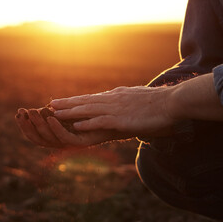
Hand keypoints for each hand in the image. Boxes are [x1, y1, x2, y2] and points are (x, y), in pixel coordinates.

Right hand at [14, 108, 128, 148]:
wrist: (119, 120)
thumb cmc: (97, 114)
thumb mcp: (76, 111)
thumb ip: (64, 110)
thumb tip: (50, 105)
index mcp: (59, 135)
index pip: (36, 134)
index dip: (25, 125)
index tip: (18, 112)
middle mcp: (63, 142)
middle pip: (39, 138)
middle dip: (28, 126)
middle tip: (21, 113)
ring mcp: (72, 144)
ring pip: (50, 139)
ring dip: (40, 125)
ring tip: (34, 112)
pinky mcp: (83, 143)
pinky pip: (66, 139)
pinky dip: (57, 129)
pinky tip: (52, 117)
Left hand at [50, 86, 176, 136]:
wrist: (171, 102)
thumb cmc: (157, 102)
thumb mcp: (135, 96)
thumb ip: (124, 98)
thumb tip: (118, 96)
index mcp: (115, 96)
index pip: (90, 98)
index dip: (74, 100)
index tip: (61, 101)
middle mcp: (112, 100)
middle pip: (84, 101)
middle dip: (66, 104)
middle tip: (50, 104)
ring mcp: (116, 109)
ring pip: (88, 110)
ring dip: (71, 112)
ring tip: (55, 114)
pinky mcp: (122, 119)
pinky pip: (101, 121)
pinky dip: (88, 123)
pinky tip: (76, 126)